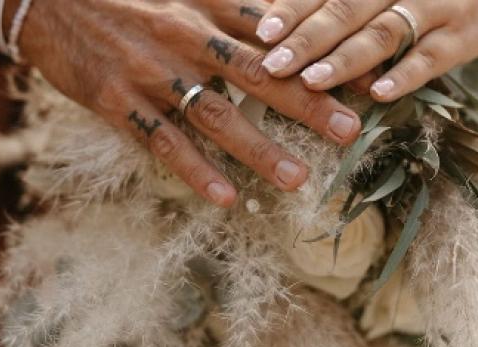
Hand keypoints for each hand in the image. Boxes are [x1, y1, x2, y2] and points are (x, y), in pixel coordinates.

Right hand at [11, 0, 361, 206]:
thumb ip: (231, 9)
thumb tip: (283, 27)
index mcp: (205, 8)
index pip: (276, 36)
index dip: (320, 59)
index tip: (360, 82)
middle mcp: (185, 39)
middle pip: (257, 74)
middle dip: (306, 104)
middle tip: (349, 133)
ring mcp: (151, 73)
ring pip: (215, 114)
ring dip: (258, 148)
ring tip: (297, 178)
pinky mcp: (117, 101)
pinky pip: (162, 141)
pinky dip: (194, 170)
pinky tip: (224, 197)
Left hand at [256, 0, 477, 99]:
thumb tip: (287, 15)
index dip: (292, 10)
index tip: (263, 34)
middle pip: (346, 9)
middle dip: (307, 40)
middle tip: (273, 65)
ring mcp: (435, 7)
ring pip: (383, 34)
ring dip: (346, 60)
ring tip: (312, 82)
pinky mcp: (463, 36)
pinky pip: (431, 58)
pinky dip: (405, 76)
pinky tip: (380, 95)